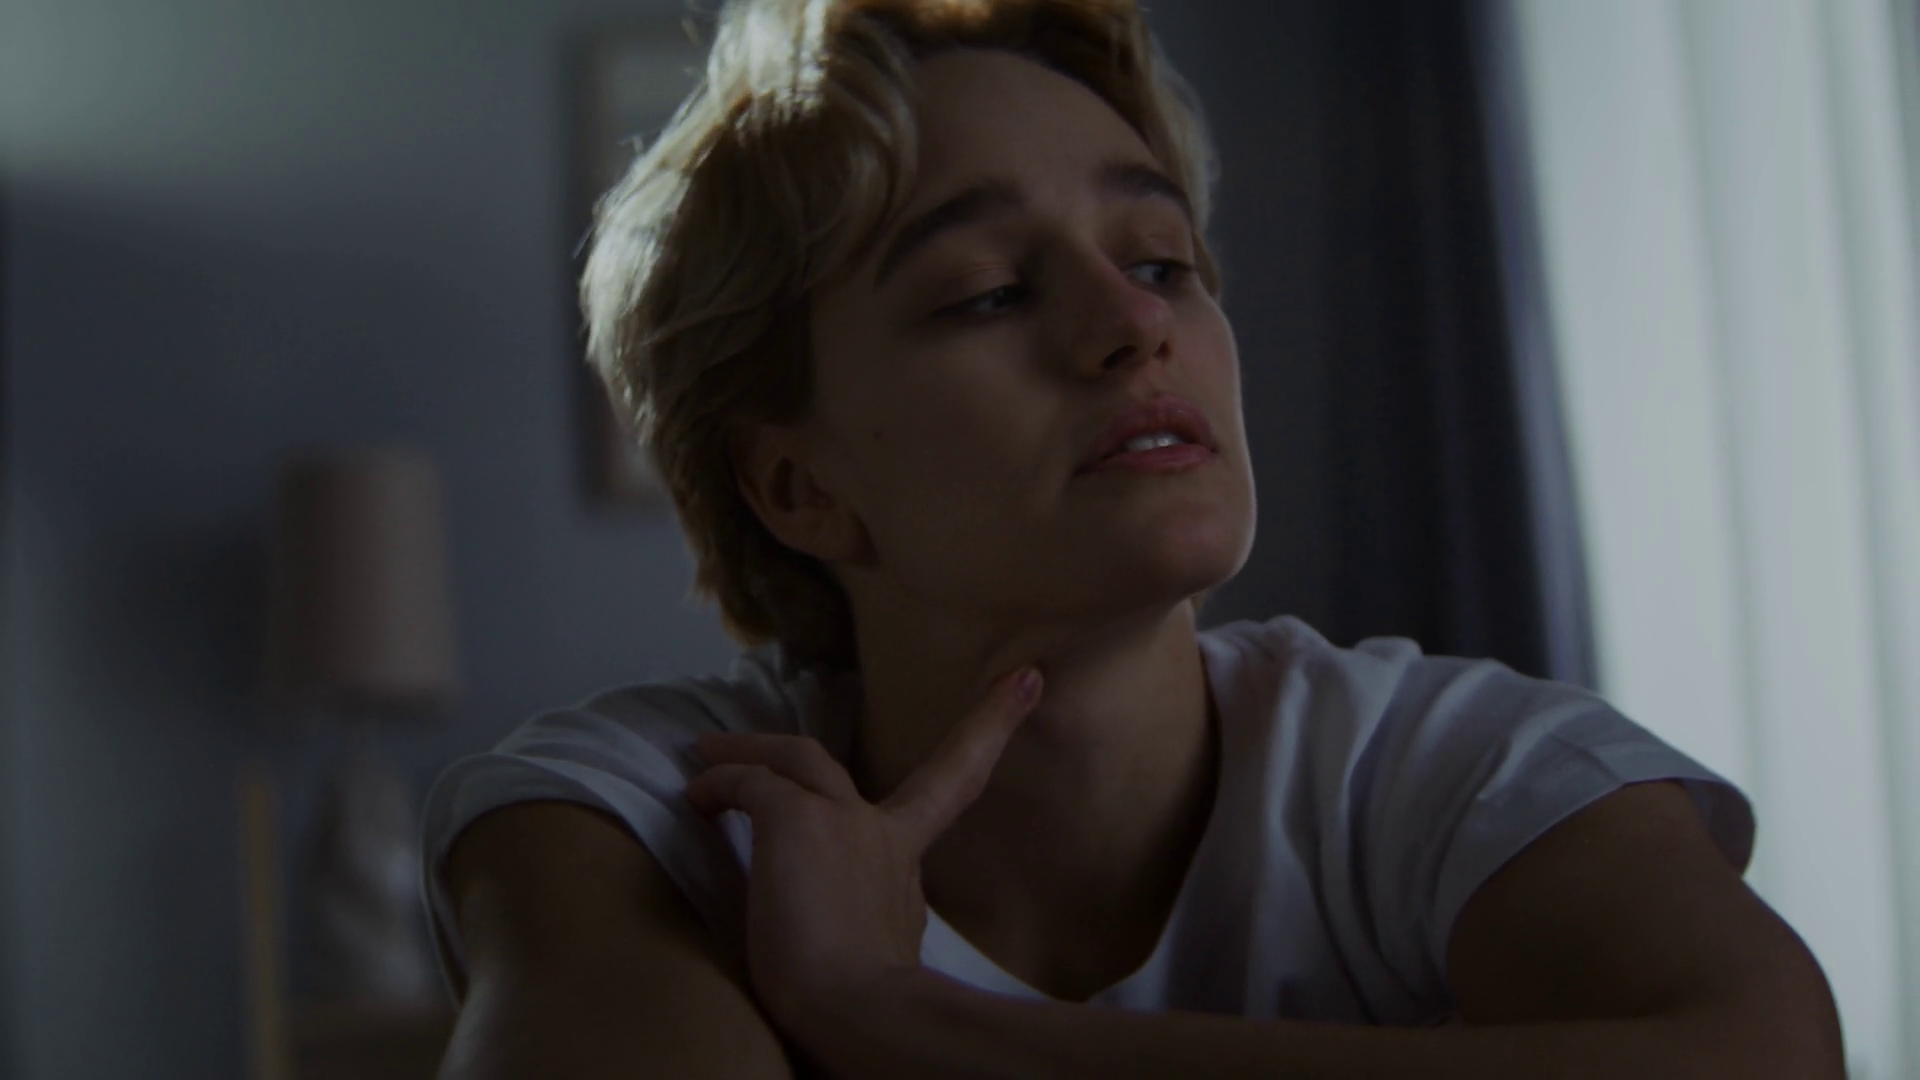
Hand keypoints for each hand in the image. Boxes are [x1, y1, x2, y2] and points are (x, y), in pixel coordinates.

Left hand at [684, 665, 1042, 1046]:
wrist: (862, 1012)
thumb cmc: (872, 1006)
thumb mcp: (890, 952)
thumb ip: (877, 919)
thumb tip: (862, 932)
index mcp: (906, 863)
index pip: (954, 784)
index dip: (990, 726)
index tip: (1025, 676)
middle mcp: (880, 832)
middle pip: (863, 757)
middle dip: (868, 715)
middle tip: (866, 691)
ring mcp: (839, 820)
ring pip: (794, 759)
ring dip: (750, 751)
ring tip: (709, 752)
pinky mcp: (793, 821)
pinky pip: (746, 785)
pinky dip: (718, 784)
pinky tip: (695, 798)